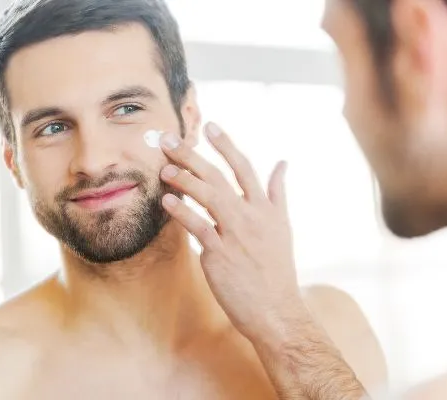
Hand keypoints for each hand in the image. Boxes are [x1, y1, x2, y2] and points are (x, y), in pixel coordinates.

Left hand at [159, 122, 311, 342]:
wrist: (276, 310)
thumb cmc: (276, 270)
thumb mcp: (282, 227)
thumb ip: (277, 193)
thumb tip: (282, 163)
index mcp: (266, 208)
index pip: (244, 168)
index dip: (226, 145)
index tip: (209, 126)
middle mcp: (252, 216)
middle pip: (218, 176)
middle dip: (191, 155)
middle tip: (167, 139)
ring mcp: (236, 234)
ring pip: (208, 196)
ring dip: (184, 179)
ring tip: (163, 168)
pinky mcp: (220, 254)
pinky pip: (197, 226)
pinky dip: (181, 211)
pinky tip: (166, 201)